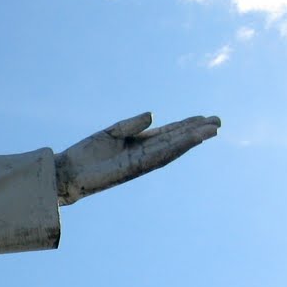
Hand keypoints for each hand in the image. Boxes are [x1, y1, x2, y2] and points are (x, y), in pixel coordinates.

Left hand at [55, 112, 218, 205]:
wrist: (68, 171)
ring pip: (172, 149)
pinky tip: (190, 140)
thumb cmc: (86, 154)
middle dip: (196, 132)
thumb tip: (154, 115)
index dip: (186, 126)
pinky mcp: (134, 169)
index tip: (204, 118)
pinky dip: (175, 148)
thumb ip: (131, 124)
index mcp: (139, 143)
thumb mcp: (111, 132)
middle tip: (219, 122)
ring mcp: (141, 162)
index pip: (167, 133)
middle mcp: (143, 153)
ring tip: (212, 129)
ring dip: (192, 139)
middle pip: (175, 140)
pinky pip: (159, 156)